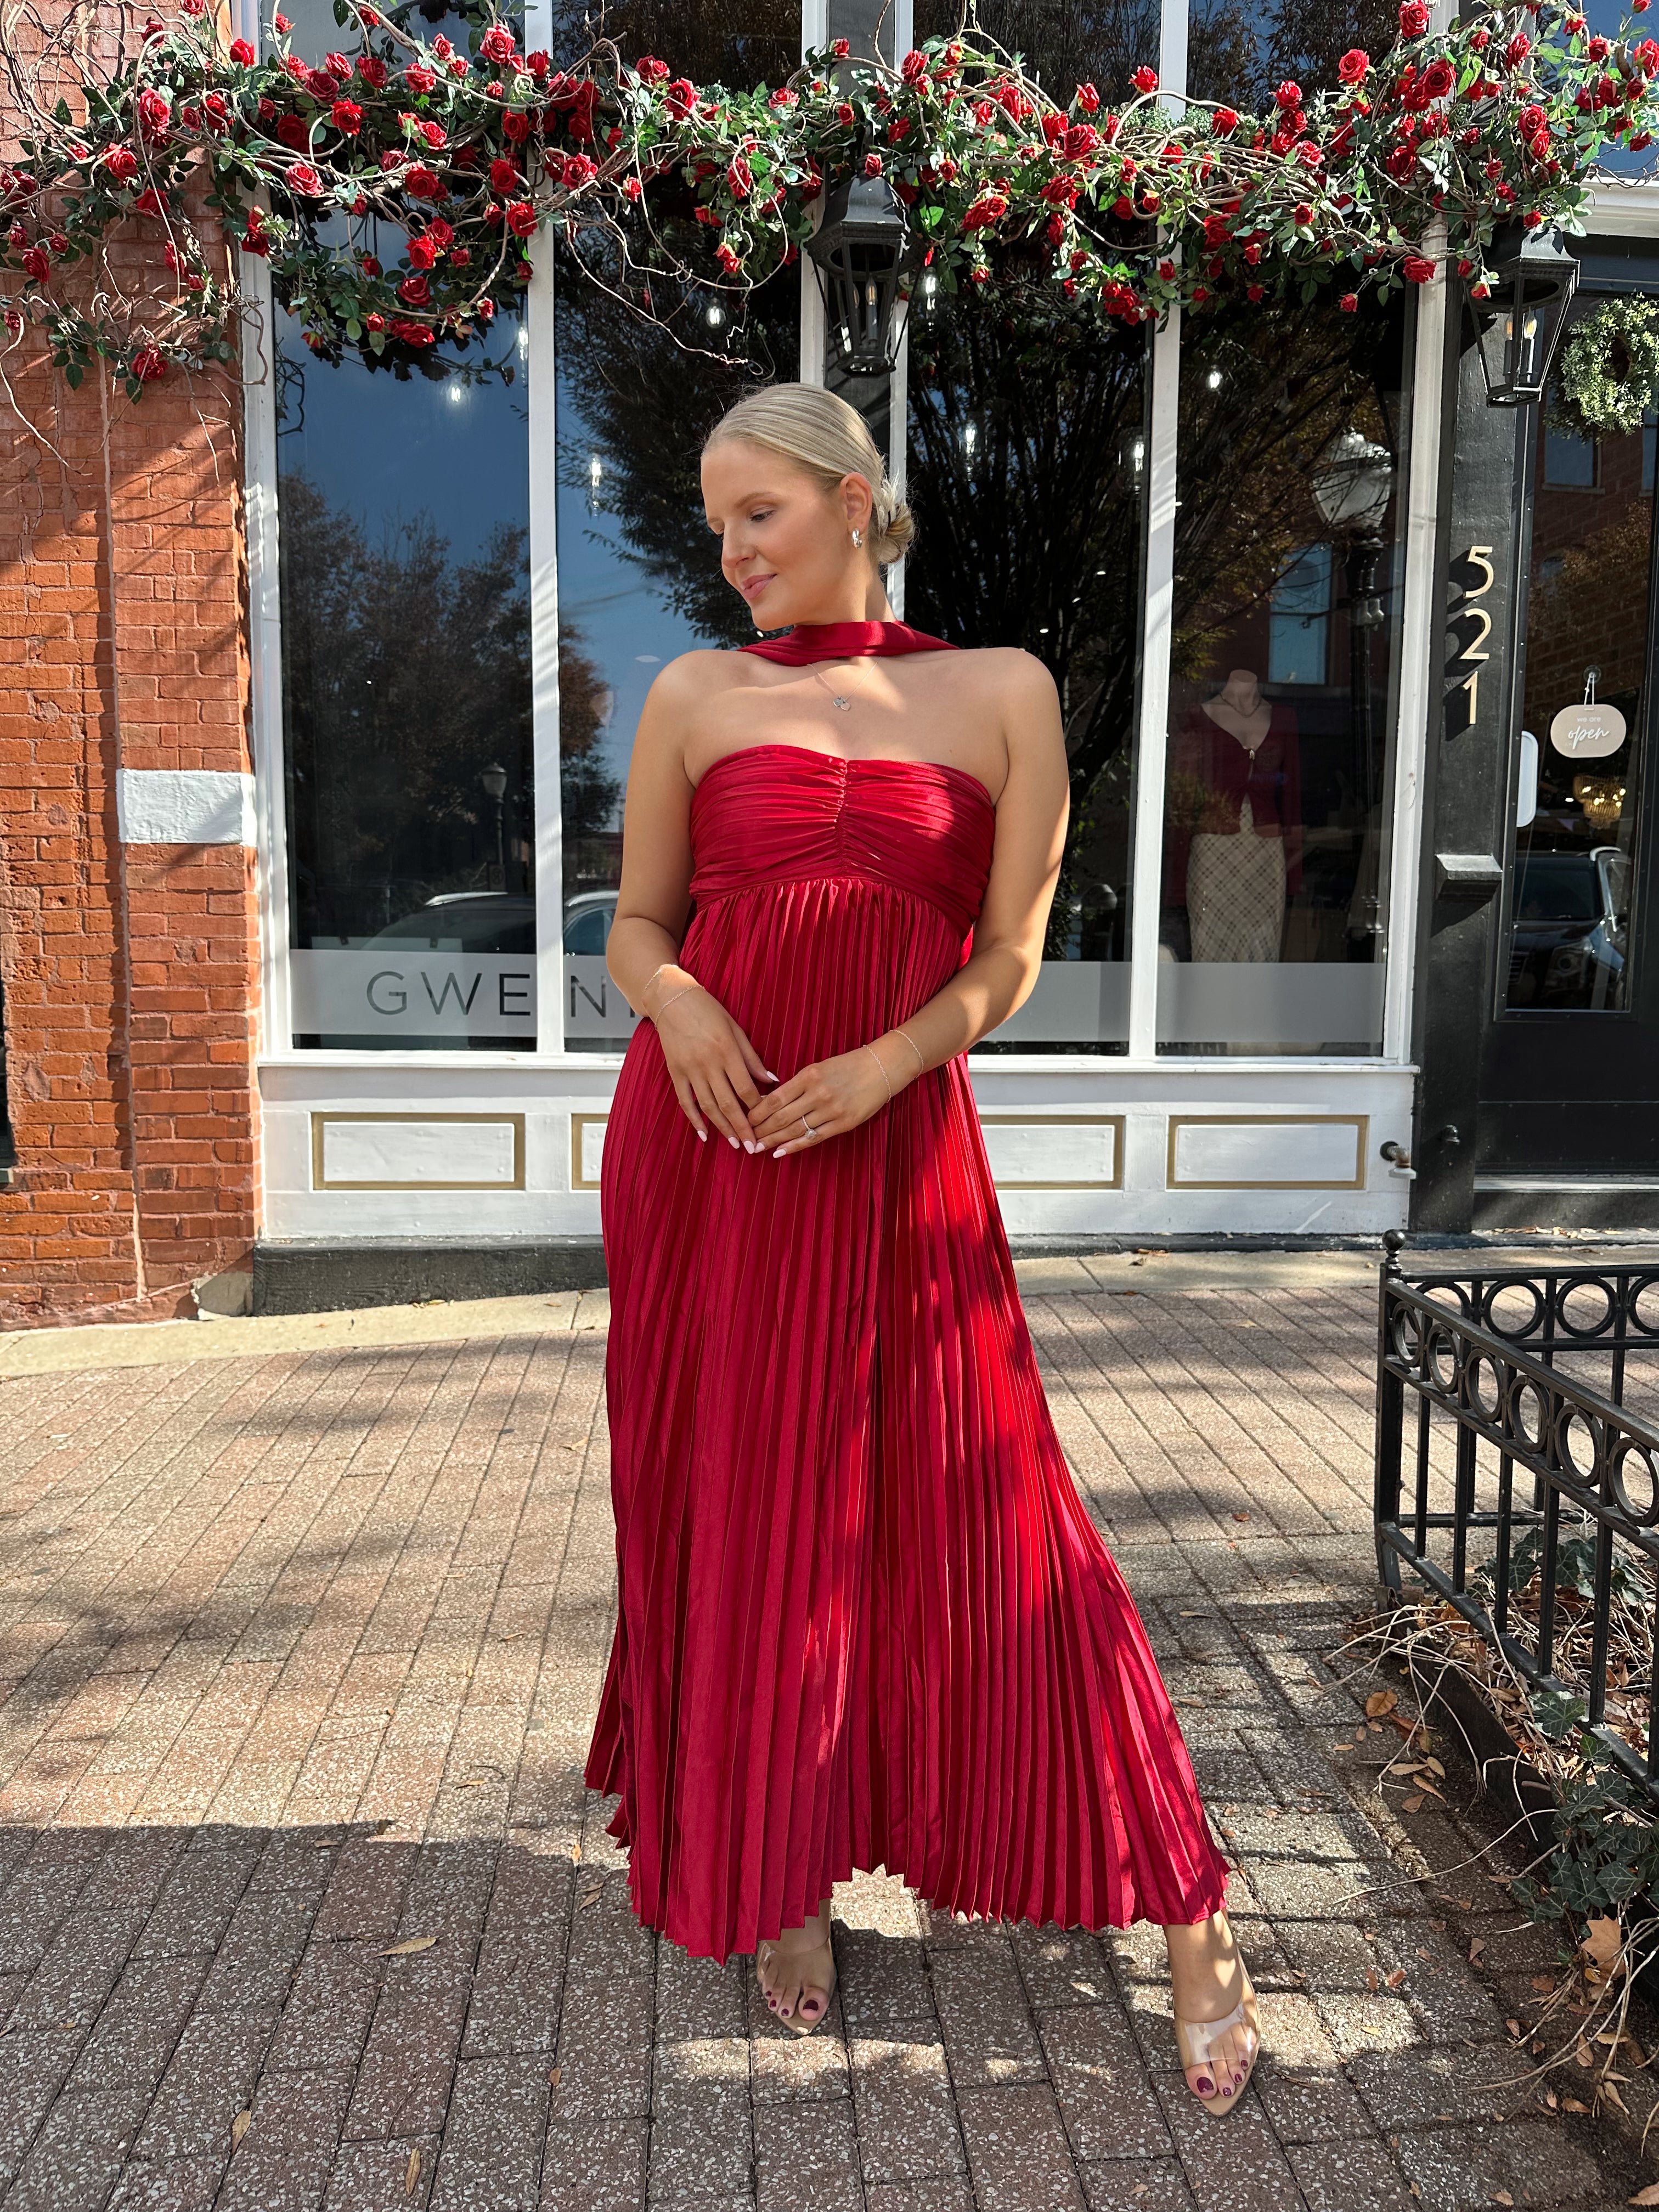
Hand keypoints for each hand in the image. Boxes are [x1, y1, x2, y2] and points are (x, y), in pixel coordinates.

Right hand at [653, 984, 775, 1149]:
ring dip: (722, 1127)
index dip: (758, 1107)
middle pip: (728, 1102)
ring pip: (708, 1106)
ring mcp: (690, 1069)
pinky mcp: (675, 1071)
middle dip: (743, 1127)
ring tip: (734, 1143)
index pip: (746, 1087)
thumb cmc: (708, 1010)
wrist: (672, 999)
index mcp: (726, 1050)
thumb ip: (752, 1057)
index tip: (768, 1120)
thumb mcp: (735, 1028)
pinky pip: (685, 1100)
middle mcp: (708, 1062)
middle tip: (753, 1146)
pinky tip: (704, 1134)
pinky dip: (694, 1119)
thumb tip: (771, 1080)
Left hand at [749, 1043, 899, 1157]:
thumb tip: (770, 1101)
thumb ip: (796, 1084)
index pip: (775, 1098)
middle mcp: (818, 1093)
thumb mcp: (818, 1067)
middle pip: (781, 1116)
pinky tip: (780, 1152)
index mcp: (809, 1075)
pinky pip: (813, 1138)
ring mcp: (831, 1110)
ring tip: (758, 1147)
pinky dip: (794, 1146)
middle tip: (747, 1138)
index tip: (745, 1119)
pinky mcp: (843, 1123)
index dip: (757, 1112)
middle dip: (761, 1129)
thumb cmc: (847, 1066)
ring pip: (795, 1129)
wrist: (881, 1068)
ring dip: (773, 1140)